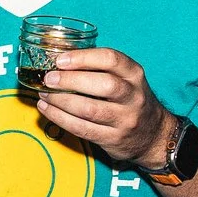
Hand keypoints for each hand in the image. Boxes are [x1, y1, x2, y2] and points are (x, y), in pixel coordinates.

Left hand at [36, 47, 174, 164]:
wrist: (153, 135)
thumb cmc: (130, 100)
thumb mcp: (125, 79)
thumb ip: (99, 69)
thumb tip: (59, 61)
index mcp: (134, 74)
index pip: (111, 59)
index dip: (83, 58)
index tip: (60, 60)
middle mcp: (133, 96)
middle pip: (103, 85)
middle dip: (70, 80)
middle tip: (49, 79)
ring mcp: (125, 119)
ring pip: (90, 109)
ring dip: (61, 101)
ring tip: (44, 94)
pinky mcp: (113, 138)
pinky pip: (82, 128)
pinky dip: (60, 118)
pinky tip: (47, 110)